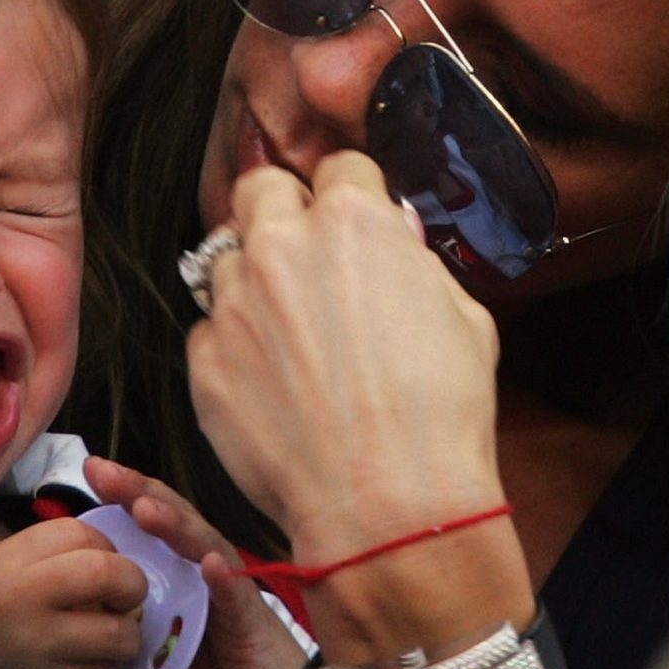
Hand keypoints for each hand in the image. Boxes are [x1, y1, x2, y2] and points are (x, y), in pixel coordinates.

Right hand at [0, 517, 146, 668]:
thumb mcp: (1, 559)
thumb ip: (54, 552)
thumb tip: (119, 554)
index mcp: (9, 563)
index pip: (83, 535)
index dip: (106, 543)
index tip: (105, 556)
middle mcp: (19, 607)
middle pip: (108, 575)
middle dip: (131, 583)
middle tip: (127, 593)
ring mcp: (31, 657)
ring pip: (117, 637)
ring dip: (123, 635)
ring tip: (107, 634)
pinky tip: (84, 664)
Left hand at [86, 457, 308, 668]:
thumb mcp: (155, 650)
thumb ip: (126, 629)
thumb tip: (81, 618)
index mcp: (180, 574)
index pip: (152, 525)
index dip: (125, 496)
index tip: (92, 471)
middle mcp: (205, 573)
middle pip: (176, 521)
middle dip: (141, 492)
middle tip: (105, 471)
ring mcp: (230, 593)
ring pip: (206, 547)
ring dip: (177, 526)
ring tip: (146, 509)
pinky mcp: (251, 622)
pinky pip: (238, 597)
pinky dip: (225, 579)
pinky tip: (210, 565)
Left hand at [185, 154, 533, 664]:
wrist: (387, 504)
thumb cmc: (441, 411)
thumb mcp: (463, 315)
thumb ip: (415, 262)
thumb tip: (394, 243)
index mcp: (355, 220)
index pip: (340, 164)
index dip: (352, 192)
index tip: (356, 220)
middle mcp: (282, 246)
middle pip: (261, 187)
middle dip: (282, 209)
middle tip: (306, 253)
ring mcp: (235, 303)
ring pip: (227, 260)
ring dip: (255, 281)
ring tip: (291, 333)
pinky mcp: (205, 361)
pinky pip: (210, 331)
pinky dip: (235, 345)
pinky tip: (272, 383)